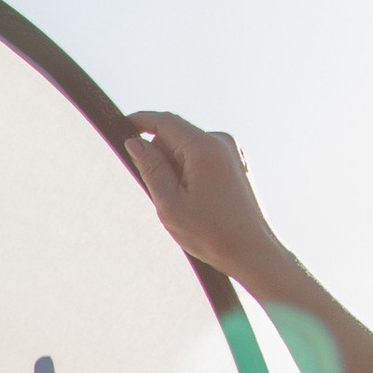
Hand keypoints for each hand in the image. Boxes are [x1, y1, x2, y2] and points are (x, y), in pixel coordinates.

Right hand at [120, 112, 291, 290]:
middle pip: (175, 136)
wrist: (252, 251)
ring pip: (187, 148)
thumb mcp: (170, 202)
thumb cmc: (211, 232)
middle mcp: (221, 142)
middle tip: (161, 194)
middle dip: (160, 157)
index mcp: (204, 148)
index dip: (140, 121)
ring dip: (176, 168)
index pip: (165, 121)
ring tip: (185, 204)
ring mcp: (232, 151)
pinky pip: (202, 158)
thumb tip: (134, 142)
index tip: (120, 126)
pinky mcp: (235, 162)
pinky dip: (190, 173)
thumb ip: (150, 168)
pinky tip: (197, 201)